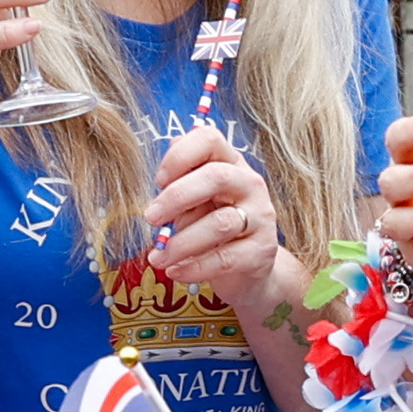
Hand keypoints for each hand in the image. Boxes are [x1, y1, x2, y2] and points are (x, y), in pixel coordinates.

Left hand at [146, 125, 292, 321]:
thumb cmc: (214, 230)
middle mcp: (250, 184)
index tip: (159, 180)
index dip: (180, 155)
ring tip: (157, 257)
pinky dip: (194, 268)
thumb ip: (182, 181)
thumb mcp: (196, 202)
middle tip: (151, 218)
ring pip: (219, 223)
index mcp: (230, 164)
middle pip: (215, 177)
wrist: (248, 271)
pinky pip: (224, 259)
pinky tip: (174, 272)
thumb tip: (168, 155)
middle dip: (176, 197)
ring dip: (181, 242)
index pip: (210, 139)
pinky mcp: (261, 251)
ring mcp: (260, 217)